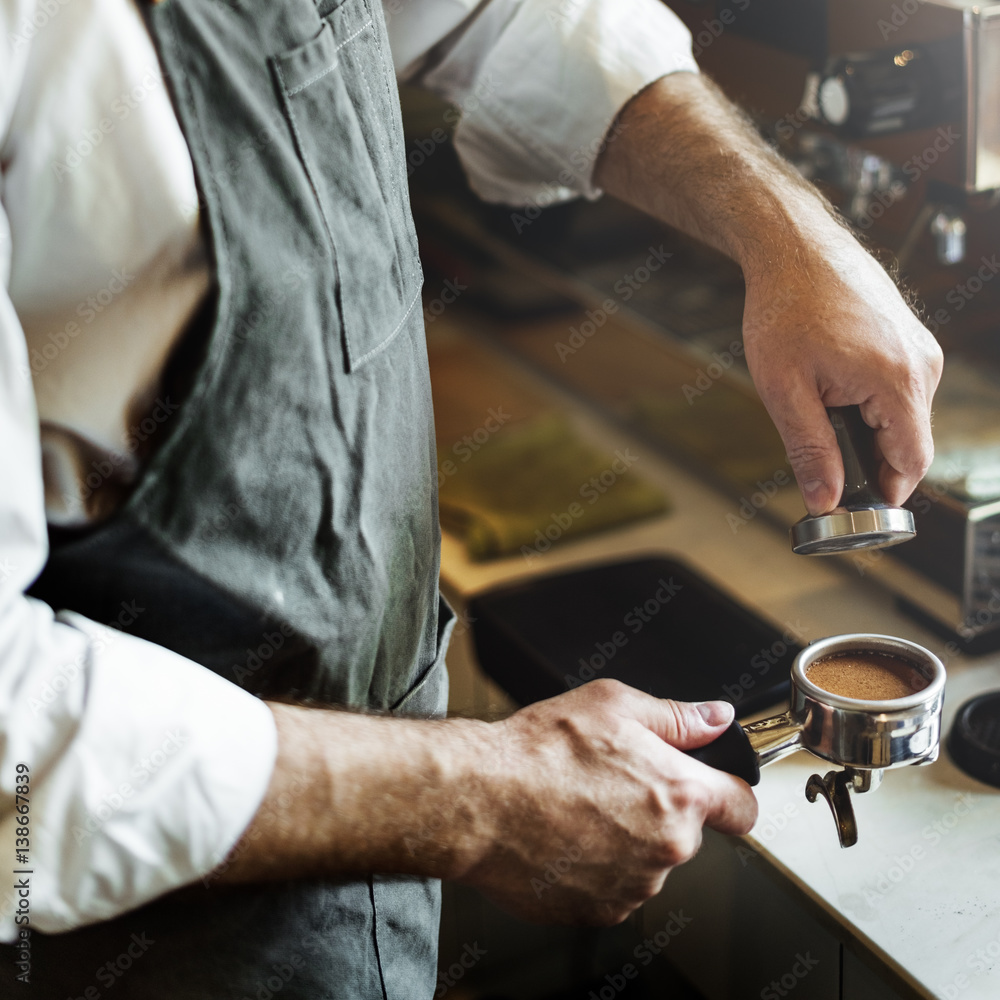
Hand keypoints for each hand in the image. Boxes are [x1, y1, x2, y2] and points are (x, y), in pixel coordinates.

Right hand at [458, 679, 757, 925]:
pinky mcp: (599, 911)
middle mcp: (666, 847)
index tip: (715, 789)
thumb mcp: (613, 704)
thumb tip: (715, 718)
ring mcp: (634, 886)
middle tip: (609, 782)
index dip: (730, 792)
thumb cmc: (539, 750)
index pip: (742, 808)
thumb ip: (677, 717)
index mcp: (680, 793)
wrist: (479, 799)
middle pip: (684, 832)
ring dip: (625, 839)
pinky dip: (596, 866)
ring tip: (577, 807)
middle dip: (658, 808)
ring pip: (646, 860)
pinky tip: (564, 836)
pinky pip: (613, 886)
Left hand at [742, 240, 942, 514]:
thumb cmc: (786, 307)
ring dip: (866, 430)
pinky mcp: (911, 340)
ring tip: (819, 408)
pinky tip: (832, 388)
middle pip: (908, 443)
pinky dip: (870, 405)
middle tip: (822, 461)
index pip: (911, 462)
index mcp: (897, 379)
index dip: (884, 493)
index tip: (855, 510)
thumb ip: (810, 450)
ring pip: (903, 417)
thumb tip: (825, 500)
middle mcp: (922, 364)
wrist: (795, 247)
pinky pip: (899, 391)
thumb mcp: (785, 390)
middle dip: (868, 461)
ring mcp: (920, 349)